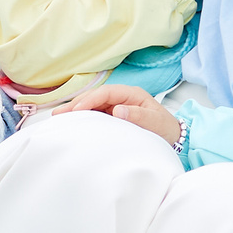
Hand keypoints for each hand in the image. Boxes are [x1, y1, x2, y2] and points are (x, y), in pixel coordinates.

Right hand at [62, 83, 183, 145]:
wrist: (174, 139)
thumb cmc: (166, 129)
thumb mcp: (156, 123)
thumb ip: (138, 116)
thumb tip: (117, 110)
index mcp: (132, 94)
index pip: (106, 93)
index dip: (90, 100)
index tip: (77, 110)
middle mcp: (121, 98)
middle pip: (95, 97)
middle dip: (77, 104)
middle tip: (59, 114)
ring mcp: (116, 107)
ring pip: (92, 106)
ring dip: (76, 111)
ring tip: (58, 118)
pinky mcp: (113, 117)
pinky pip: (95, 115)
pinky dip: (83, 118)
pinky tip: (71, 124)